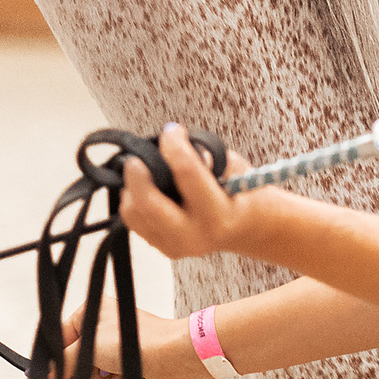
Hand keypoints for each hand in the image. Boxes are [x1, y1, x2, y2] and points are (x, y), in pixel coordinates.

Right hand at [53, 302, 206, 378]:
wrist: (173, 356)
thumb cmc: (134, 341)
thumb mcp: (90, 348)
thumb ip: (64, 362)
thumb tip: (44, 373)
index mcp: (91, 313)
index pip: (62, 340)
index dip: (59, 360)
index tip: (54, 377)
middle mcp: (102, 328)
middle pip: (77, 363)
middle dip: (88, 374)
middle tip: (99, 372)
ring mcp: (116, 349)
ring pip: (93, 377)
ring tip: (121, 373)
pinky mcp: (128, 366)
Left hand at [119, 122, 260, 259]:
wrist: (247, 229)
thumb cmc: (243, 193)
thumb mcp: (236, 169)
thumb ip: (211, 158)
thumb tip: (183, 146)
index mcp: (219, 214)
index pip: (187, 173)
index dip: (175, 145)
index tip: (172, 130)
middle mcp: (196, 234)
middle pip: (150, 205)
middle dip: (137, 177)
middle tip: (135, 158)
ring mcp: (177, 246)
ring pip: (136, 215)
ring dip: (131, 189)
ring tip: (140, 171)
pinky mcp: (164, 248)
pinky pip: (135, 223)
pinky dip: (132, 201)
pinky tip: (142, 188)